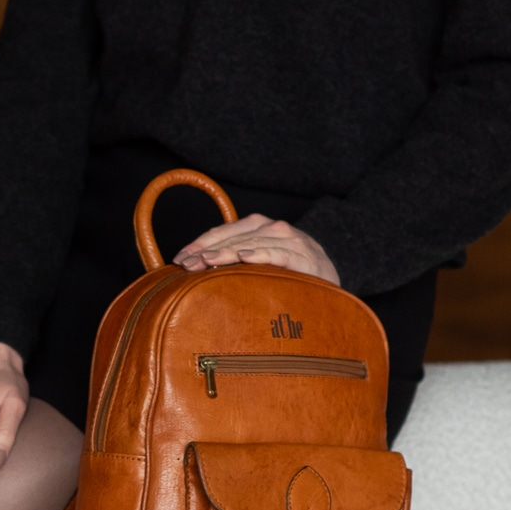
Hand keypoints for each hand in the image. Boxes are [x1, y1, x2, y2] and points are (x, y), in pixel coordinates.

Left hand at [173, 214, 339, 283]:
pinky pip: (279, 254)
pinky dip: (262, 254)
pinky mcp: (305, 256)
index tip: (177, 260)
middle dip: (205, 251)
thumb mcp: (259, 264)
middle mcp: (273, 228)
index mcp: (258, 227)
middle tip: (185, 266)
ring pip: (252, 242)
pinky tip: (245, 257)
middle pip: (232, 236)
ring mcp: (290, 240)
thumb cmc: (290, 275)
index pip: (221, 232)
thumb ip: (233, 263)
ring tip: (206, 261)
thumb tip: (193, 273)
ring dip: (227, 251)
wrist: (332, 282)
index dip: (198, 244)